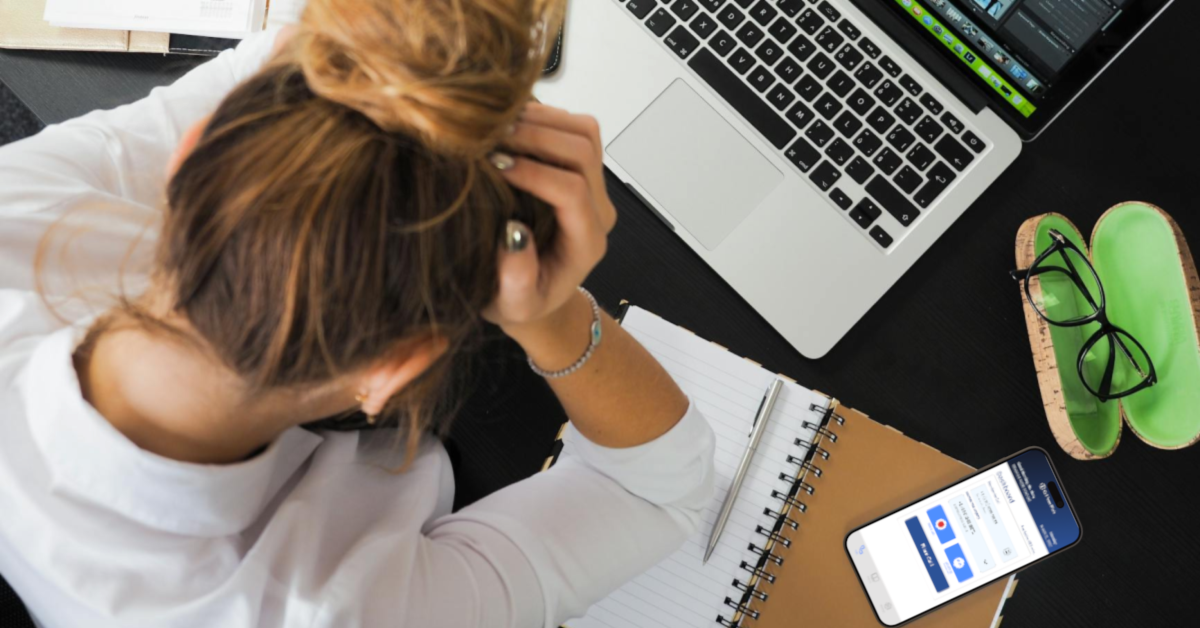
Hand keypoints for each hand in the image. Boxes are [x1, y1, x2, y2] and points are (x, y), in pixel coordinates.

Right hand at [484, 103, 616, 333]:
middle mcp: (597, 209)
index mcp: (586, 242)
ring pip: (584, 131)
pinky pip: (574, 127)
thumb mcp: (512, 305)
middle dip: (536, 136)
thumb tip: (513, 234)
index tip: (494, 166)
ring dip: (541, 120)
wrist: (534, 292)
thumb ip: (516, 280)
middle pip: (583, 151)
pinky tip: (507, 124)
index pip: (572, 191)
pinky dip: (542, 116)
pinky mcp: (581, 168)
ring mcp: (593, 185)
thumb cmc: (520, 301)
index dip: (534, 173)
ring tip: (496, 126)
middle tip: (490, 138)